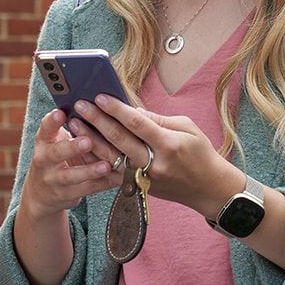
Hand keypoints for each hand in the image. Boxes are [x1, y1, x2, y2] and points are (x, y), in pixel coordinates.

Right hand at [20, 108, 124, 219]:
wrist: (41, 192)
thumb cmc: (58, 155)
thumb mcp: (56, 139)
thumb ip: (72, 125)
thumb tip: (101, 102)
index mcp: (44, 141)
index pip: (45, 129)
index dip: (52, 122)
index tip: (61, 112)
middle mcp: (45, 160)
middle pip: (56, 153)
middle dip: (72, 147)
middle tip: (88, 141)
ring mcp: (55, 180)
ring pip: (72, 176)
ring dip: (90, 171)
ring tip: (105, 165)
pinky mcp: (67, 194)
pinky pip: (87, 189)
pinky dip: (103, 184)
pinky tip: (118, 178)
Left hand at [76, 94, 242, 217]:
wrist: (209, 188)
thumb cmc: (202, 154)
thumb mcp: (188, 129)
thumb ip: (159, 120)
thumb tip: (132, 112)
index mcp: (169, 145)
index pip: (138, 124)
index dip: (117, 109)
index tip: (100, 96)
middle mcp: (154, 163)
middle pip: (119, 140)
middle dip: (97, 120)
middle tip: (80, 105)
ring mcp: (144, 178)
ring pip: (110, 158)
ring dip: (90, 139)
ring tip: (74, 124)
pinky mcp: (138, 187)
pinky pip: (111, 173)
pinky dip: (95, 160)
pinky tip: (82, 148)